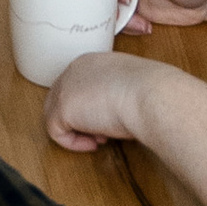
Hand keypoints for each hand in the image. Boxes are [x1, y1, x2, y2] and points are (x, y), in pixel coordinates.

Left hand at [44, 49, 169, 152]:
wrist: (151, 95)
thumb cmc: (151, 91)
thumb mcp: (132, 86)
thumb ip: (117, 93)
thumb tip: (116, 111)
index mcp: (91, 62)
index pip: (78, 87)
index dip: (91, 108)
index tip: (109, 119)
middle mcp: (74, 70)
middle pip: (63, 100)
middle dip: (82, 120)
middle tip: (105, 132)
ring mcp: (65, 87)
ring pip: (55, 115)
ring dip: (77, 131)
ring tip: (102, 138)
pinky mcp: (62, 108)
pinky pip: (56, 132)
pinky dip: (73, 143)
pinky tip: (95, 144)